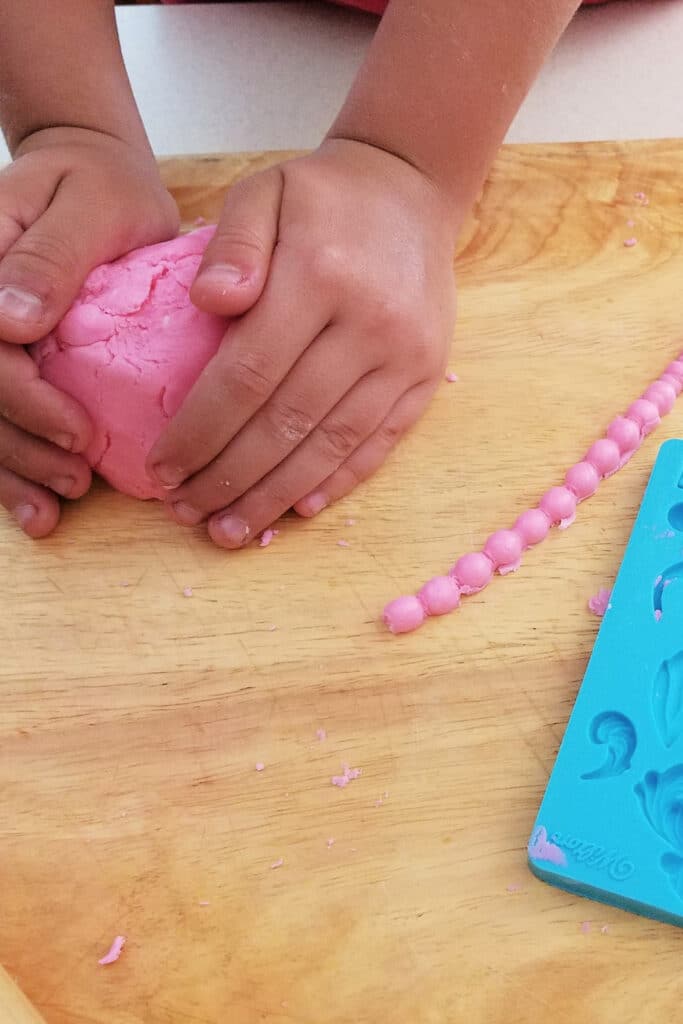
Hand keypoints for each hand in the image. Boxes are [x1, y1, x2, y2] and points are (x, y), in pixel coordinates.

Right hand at [0, 126, 178, 536]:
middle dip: (21, 447)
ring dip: (11, 471)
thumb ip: (51, 258)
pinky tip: (35, 511)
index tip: (80, 434)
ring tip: (55, 507)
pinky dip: (10, 470)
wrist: (90, 179)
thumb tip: (10, 322)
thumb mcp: (88, 203)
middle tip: (77, 480)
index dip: (24, 399)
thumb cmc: (98, 187)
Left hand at [149, 138, 457, 546]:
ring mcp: (405, 357)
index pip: (247, 376)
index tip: (162, 468)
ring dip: (274, 495)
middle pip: (286, 423)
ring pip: (331, 446)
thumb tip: (208, 303)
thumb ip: (233, 243)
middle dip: (228, 477)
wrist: (413, 193)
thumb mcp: (266, 191)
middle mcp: (370, 324)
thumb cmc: (323, 199)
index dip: (200, 432)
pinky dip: (335, 483)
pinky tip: (295, 510)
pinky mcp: (426, 377)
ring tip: (229, 529)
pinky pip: (377, 444)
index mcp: (320, 277)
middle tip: (186, 512)